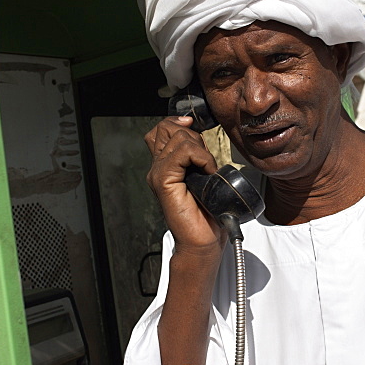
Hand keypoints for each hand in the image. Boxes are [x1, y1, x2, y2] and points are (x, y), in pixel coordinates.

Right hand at [144, 117, 226, 255]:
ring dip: (201, 151)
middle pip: (168, 128)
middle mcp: (156, 167)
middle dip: (194, 137)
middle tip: (205, 161)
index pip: (162, 129)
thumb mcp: (204, 175)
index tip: (196, 130)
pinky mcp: (163, 181)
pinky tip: (207, 173)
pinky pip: (183, 152)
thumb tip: (197, 132)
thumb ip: (197, 155)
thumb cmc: (207, 213)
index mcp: (164, 165)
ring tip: (207, 172)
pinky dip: (201, 158)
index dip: (179, 123)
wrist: (204, 241)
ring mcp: (157, 173)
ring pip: (179, 137)